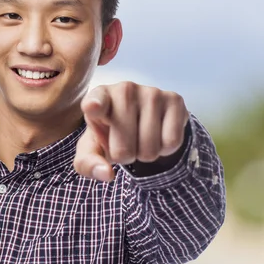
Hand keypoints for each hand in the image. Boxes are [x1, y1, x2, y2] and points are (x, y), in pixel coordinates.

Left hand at [74, 82, 189, 181]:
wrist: (141, 121)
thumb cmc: (111, 134)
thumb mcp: (93, 150)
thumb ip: (89, 164)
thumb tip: (107, 174)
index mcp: (99, 98)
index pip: (96, 101)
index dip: (95, 106)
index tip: (93, 107)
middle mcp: (125, 89)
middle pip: (124, 149)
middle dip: (126, 157)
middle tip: (126, 144)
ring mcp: (152, 93)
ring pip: (150, 149)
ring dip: (146, 154)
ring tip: (141, 139)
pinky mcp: (174, 100)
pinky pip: (171, 142)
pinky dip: (165, 149)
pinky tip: (159, 135)